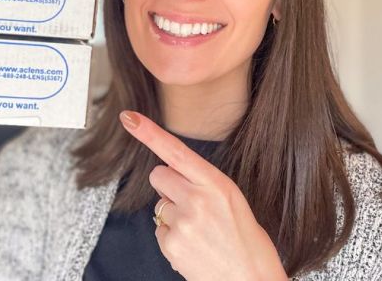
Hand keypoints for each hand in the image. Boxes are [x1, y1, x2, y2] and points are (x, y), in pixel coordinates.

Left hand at [119, 110, 287, 280]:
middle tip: (190, 205)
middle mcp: (198, 199)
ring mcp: (183, 223)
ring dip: (172, 215)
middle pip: (159, 175)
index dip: (149, 133)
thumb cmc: (247, 242)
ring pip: (159, 205)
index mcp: (217, 183)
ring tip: (199, 233)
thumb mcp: (233, 201)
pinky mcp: (172, 245)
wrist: (252, 280)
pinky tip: (194, 247)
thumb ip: (203, 184)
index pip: (176, 151)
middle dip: (168, 185)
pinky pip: (159, 231)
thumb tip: (172, 179)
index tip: (129, 118)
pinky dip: (172, 238)